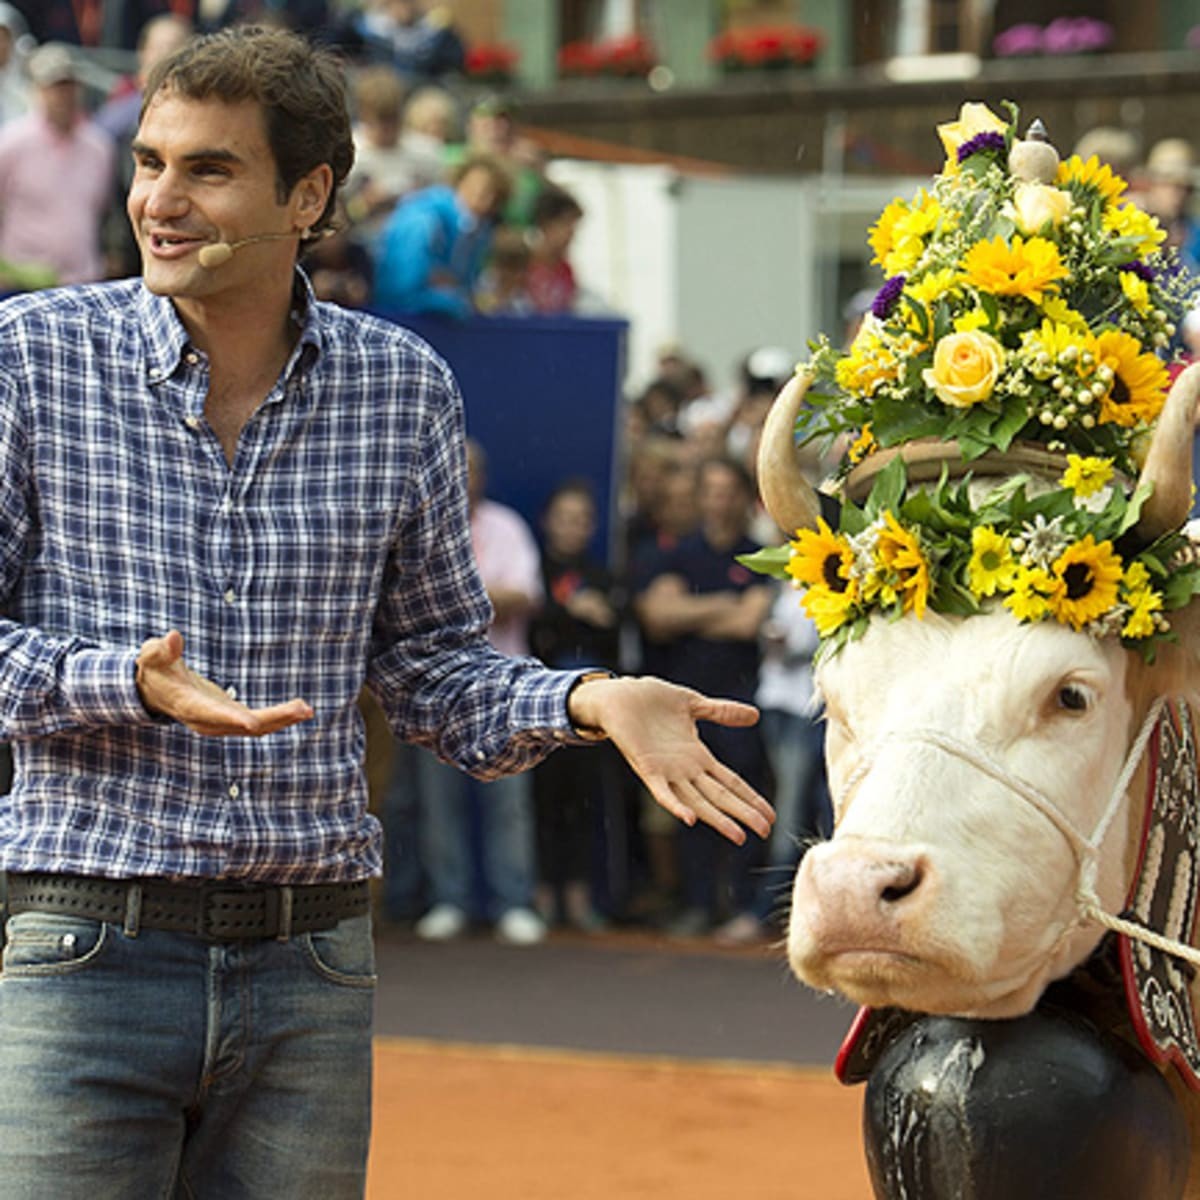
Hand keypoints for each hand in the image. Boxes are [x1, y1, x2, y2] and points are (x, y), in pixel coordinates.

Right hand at [136, 630, 313, 736]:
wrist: (156, 691)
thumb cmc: (155, 668)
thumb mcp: (152, 655)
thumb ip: (163, 649)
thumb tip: (174, 637)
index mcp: (188, 705)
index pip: (211, 714)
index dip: (231, 718)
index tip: (253, 723)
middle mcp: (207, 721)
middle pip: (243, 725)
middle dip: (273, 718)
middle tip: (302, 709)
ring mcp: (221, 722)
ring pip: (256, 727)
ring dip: (283, 720)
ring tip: (308, 710)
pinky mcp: (231, 718)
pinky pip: (259, 723)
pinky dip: (279, 718)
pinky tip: (301, 710)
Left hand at [568, 675, 773, 844]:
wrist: (616, 694)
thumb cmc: (649, 700)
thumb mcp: (693, 704)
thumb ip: (721, 712)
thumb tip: (755, 715)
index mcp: (696, 756)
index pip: (730, 781)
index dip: (750, 797)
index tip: (770, 815)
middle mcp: (684, 769)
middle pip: (720, 795)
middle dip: (743, 813)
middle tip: (766, 831)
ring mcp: (666, 771)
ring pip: (697, 800)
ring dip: (717, 818)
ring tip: (739, 835)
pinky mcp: (646, 766)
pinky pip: (661, 792)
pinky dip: (675, 805)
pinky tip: (689, 820)